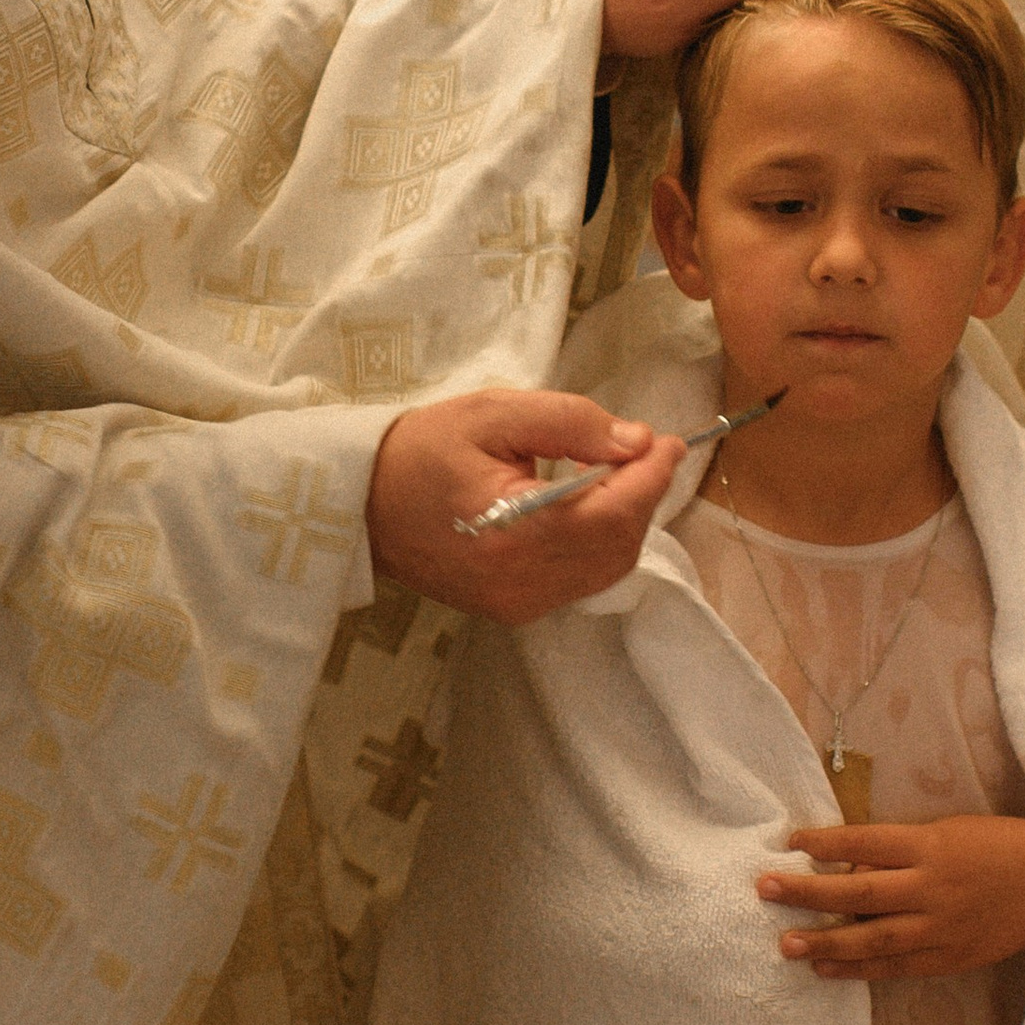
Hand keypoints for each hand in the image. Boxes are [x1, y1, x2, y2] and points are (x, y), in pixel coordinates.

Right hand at [366, 388, 684, 623]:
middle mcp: (523, 581)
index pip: (613, 512)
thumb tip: (636, 442)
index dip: (651, 477)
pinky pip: (580, 581)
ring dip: (625, 522)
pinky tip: (587, 508)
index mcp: (516, 531)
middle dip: (643, 497)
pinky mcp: (512, 609)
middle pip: (619, 547)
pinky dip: (599, 545)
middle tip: (646, 451)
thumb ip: (571, 423)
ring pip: (606, 569)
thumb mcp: (494, 414)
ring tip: (618, 475)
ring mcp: (518, 603)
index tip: (668, 441)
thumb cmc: (421, 450)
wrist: (357, 504)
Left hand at [759, 813, 1024, 981]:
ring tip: (786, 944)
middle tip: (766, 889)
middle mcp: (931, 887)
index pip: (866, 841)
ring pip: (872, 938)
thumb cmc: (997, 848)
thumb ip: (901, 850)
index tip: (792, 841)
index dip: (826, 842)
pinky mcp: (949, 958)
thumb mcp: (949, 832)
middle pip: (858, 891)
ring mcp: (940, 927)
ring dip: (825, 941)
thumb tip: (848, 868)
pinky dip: (859, 969)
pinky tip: (826, 969)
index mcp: (931, 846)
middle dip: (808, 891)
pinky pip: (896, 967)